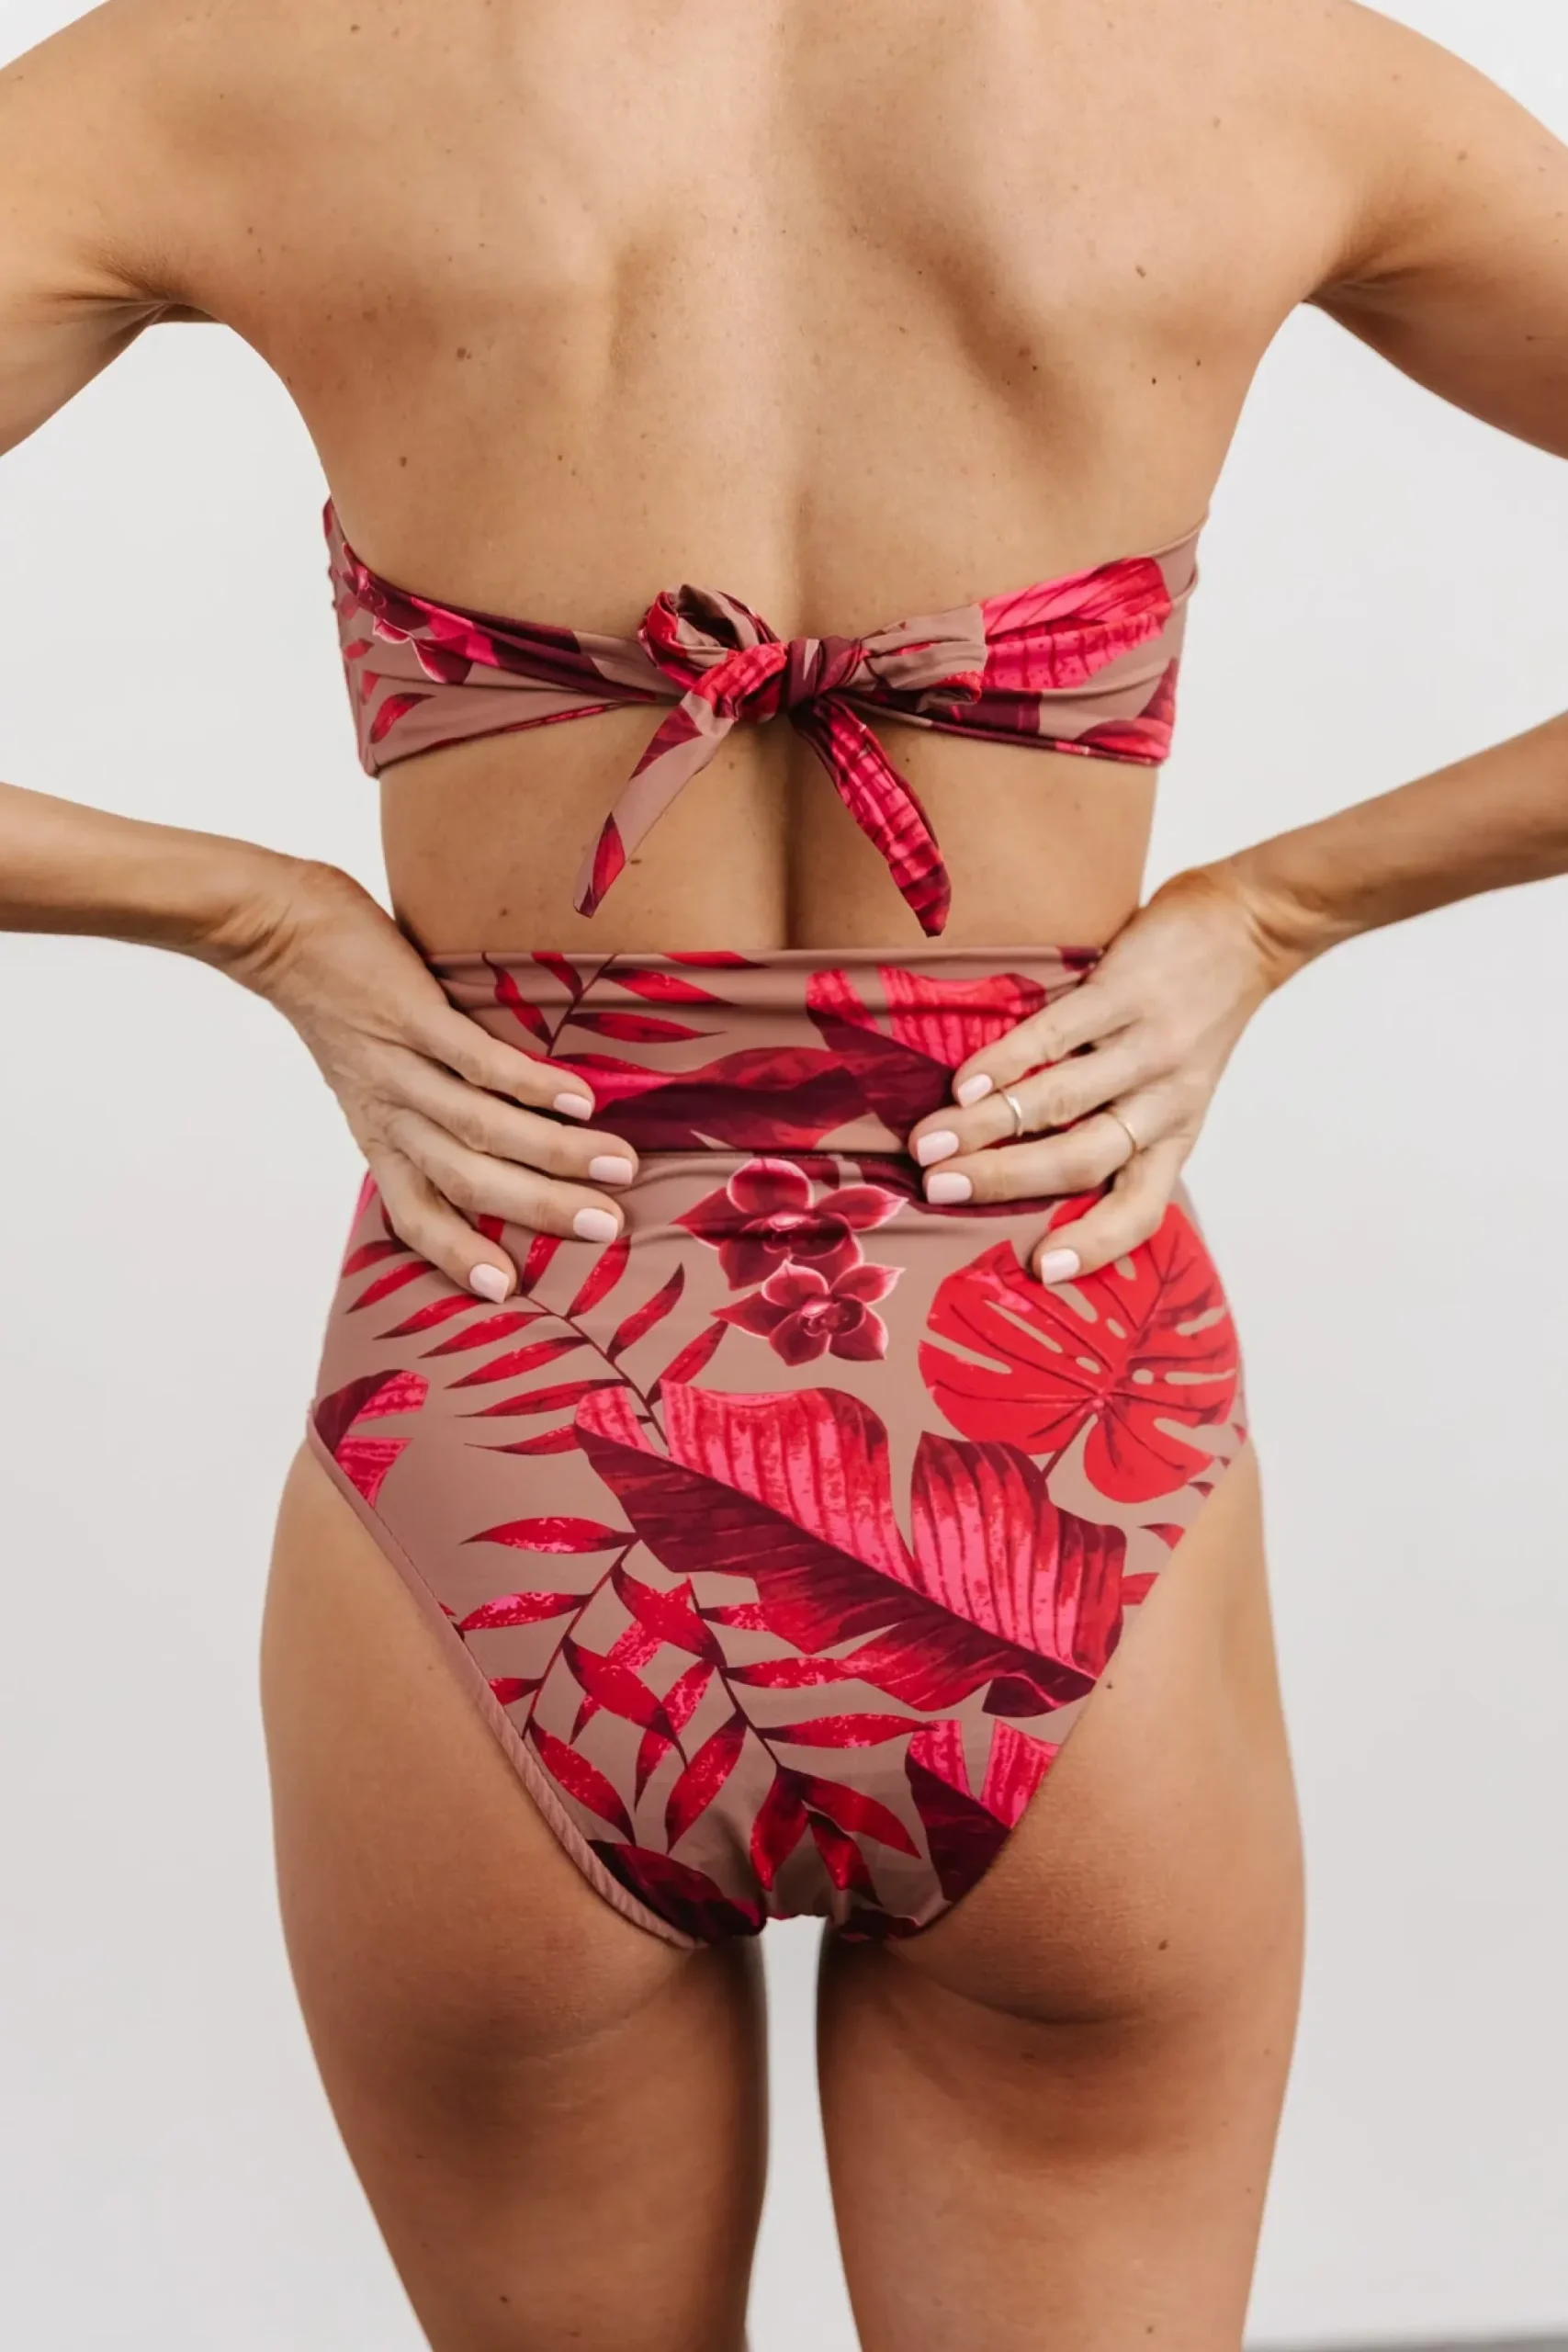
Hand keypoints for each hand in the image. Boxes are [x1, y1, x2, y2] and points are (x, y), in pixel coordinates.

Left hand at [217, 859, 636, 1300]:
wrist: (279, 930)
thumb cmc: (338, 1006)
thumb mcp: (367, 1082)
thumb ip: (421, 1116)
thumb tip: (500, 1142)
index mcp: (379, 1137)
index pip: (415, 1214)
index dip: (458, 1256)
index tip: (510, 1290)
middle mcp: (389, 1112)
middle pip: (467, 1180)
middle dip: (541, 1208)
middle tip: (608, 1226)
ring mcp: (399, 1064)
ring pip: (479, 1126)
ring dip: (553, 1151)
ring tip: (616, 1164)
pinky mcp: (410, 1013)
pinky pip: (473, 1059)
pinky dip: (527, 1084)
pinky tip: (578, 1098)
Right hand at [906, 865, 1282, 1282]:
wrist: (1248, 929)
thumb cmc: (1194, 1018)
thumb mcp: (1174, 1090)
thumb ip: (1114, 1125)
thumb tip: (1021, 1170)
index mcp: (1174, 1136)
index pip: (1142, 1209)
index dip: (1095, 1244)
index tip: (1041, 1270)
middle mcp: (1163, 1102)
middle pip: (1081, 1159)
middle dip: (1004, 1180)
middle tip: (938, 1189)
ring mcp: (1148, 1045)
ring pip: (1061, 1100)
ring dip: (987, 1127)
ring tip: (930, 1142)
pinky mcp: (1128, 990)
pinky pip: (1058, 1033)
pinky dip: (1006, 1061)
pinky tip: (964, 1083)